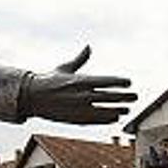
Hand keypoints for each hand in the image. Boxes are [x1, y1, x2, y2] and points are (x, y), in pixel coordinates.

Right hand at [22, 46, 136, 123]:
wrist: (32, 97)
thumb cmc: (49, 80)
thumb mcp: (65, 68)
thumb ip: (80, 59)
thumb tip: (88, 47)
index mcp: (81, 81)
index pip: (107, 82)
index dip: (120, 82)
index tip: (129, 82)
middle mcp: (83, 95)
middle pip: (110, 97)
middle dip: (125, 97)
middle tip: (135, 97)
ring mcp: (80, 109)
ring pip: (106, 111)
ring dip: (118, 110)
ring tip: (127, 109)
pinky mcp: (76, 119)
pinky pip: (96, 121)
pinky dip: (107, 119)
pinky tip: (115, 117)